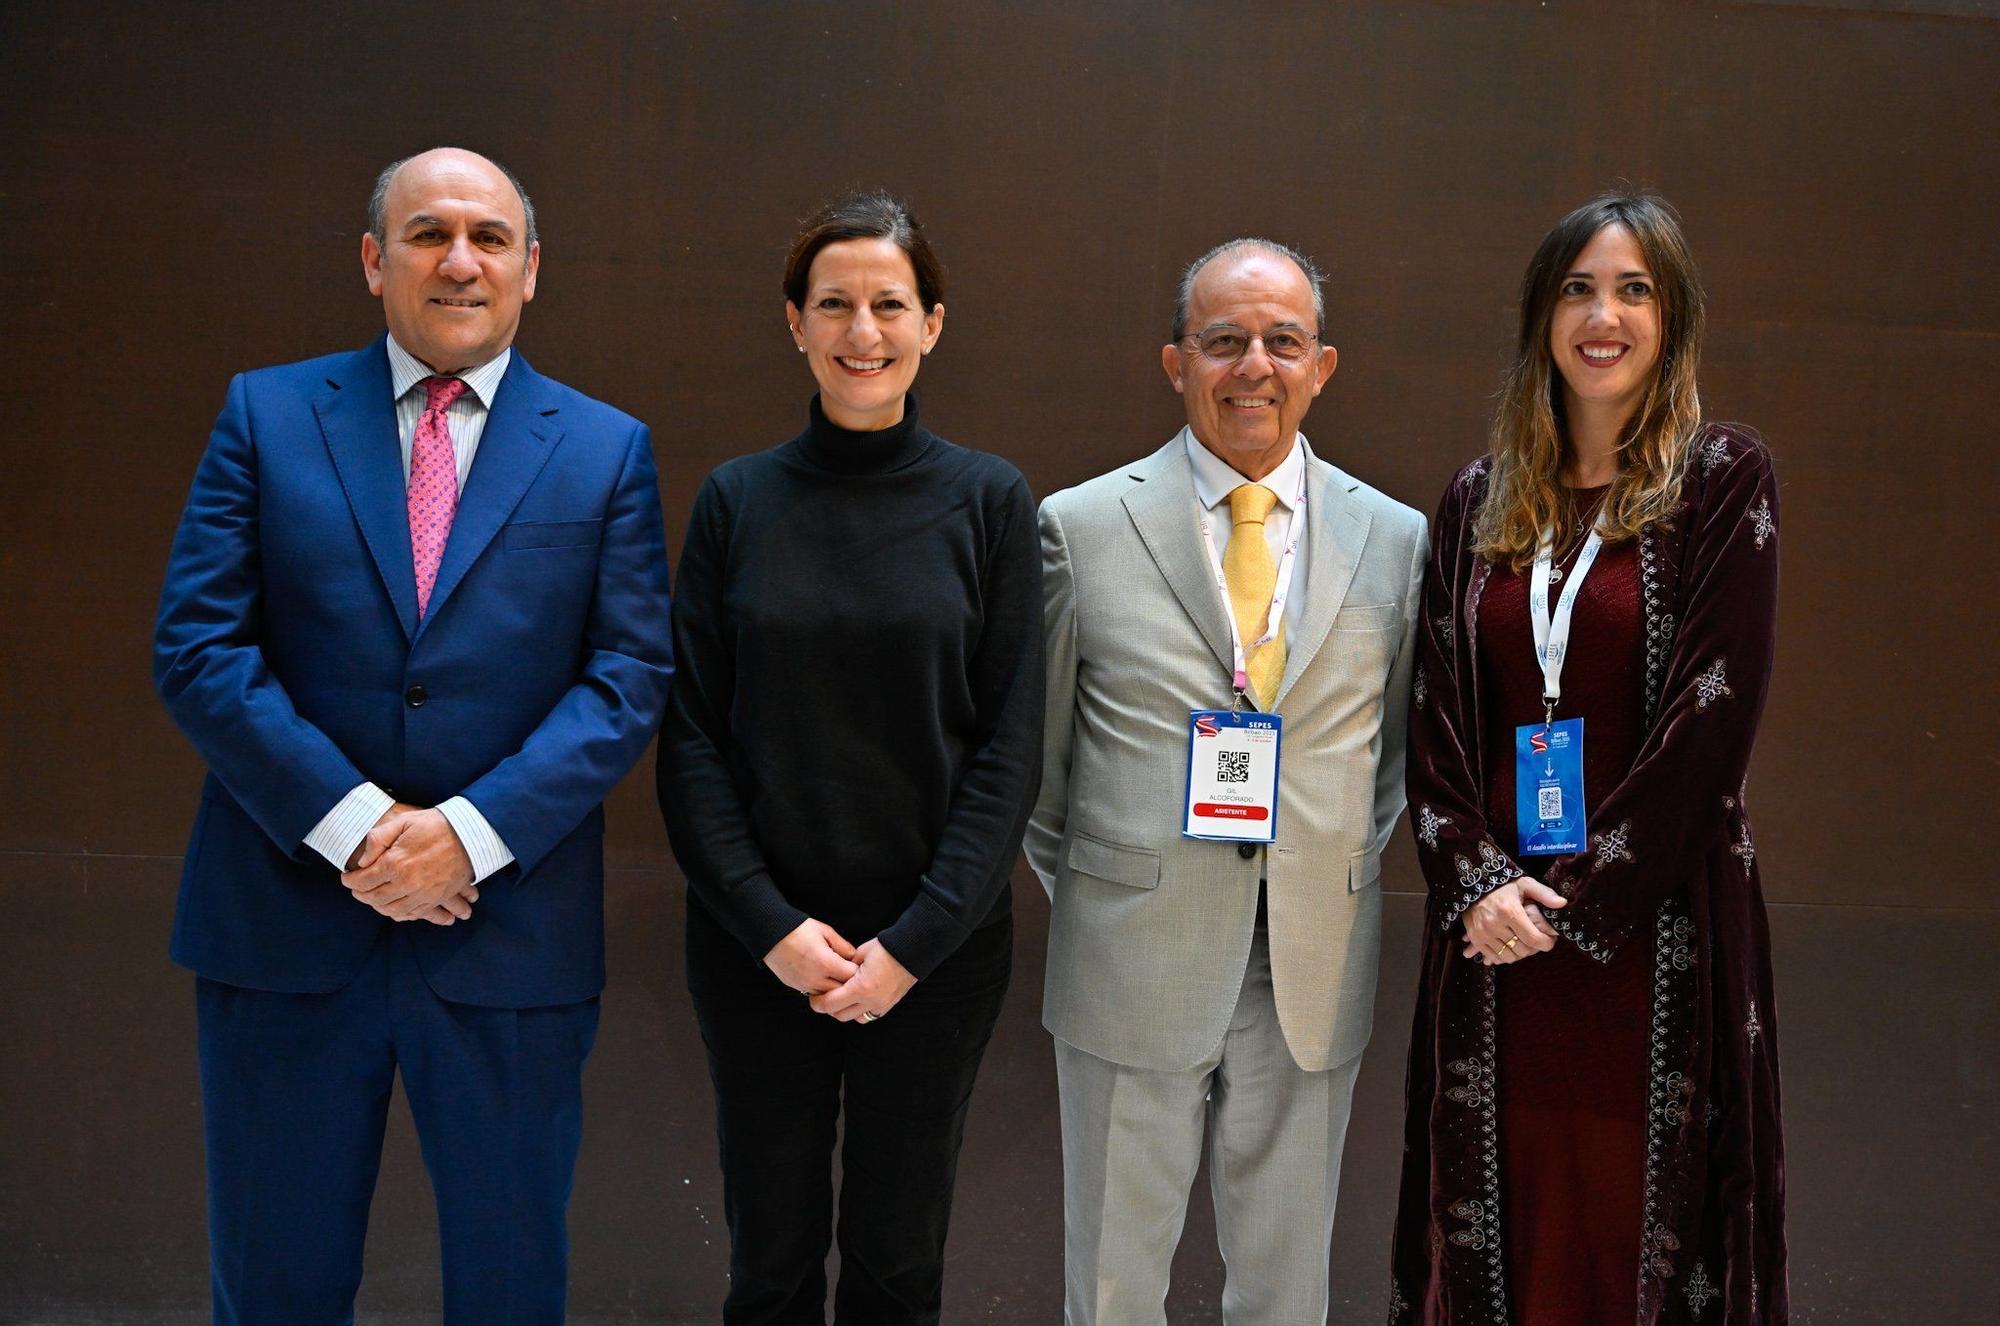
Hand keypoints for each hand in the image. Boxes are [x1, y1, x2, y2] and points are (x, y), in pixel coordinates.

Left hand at [341, 805, 477, 924]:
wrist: (471, 835)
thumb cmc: (436, 825)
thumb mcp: (403, 822)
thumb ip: (378, 839)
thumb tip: (363, 861)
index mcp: (395, 863)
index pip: (362, 881)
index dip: (350, 881)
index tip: (346, 877)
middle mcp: (407, 883)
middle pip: (374, 898)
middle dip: (361, 894)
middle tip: (356, 889)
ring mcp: (423, 894)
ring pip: (391, 910)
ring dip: (378, 906)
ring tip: (373, 898)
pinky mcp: (436, 898)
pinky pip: (413, 914)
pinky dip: (400, 914)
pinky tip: (394, 908)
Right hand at [764, 918, 858, 994]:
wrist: (771, 934)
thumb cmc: (799, 929)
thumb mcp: (825, 931)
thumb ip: (843, 946)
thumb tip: (854, 957)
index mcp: (826, 963)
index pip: (852, 976)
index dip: (858, 970)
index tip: (857, 964)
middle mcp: (816, 978)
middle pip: (842, 990)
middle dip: (848, 982)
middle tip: (850, 971)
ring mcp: (805, 985)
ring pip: (828, 995)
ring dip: (835, 988)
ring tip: (836, 974)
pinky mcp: (796, 986)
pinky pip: (815, 994)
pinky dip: (822, 989)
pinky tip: (823, 977)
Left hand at [809, 939, 915, 1022]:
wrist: (912, 950)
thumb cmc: (886, 948)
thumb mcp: (860, 954)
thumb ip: (845, 967)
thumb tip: (836, 973)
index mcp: (860, 987)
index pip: (830, 1004)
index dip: (818, 1002)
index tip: (813, 997)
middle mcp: (871, 1000)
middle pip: (840, 1015)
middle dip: (829, 1008)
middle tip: (824, 997)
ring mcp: (881, 1004)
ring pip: (855, 1018)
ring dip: (846, 1011)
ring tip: (842, 998)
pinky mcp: (889, 1004)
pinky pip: (869, 1015)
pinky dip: (860, 1010)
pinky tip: (858, 999)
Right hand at [1462, 877, 1565, 964]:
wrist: (1472, 886)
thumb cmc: (1502, 886)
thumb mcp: (1524, 884)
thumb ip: (1544, 894)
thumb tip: (1562, 904)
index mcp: (1510, 911)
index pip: (1532, 938)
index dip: (1546, 944)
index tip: (1550, 941)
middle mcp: (1495, 924)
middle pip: (1522, 950)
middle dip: (1533, 948)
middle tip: (1536, 941)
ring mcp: (1484, 933)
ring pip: (1509, 957)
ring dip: (1519, 954)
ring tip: (1522, 944)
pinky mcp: (1476, 938)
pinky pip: (1494, 957)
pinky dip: (1504, 956)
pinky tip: (1509, 947)